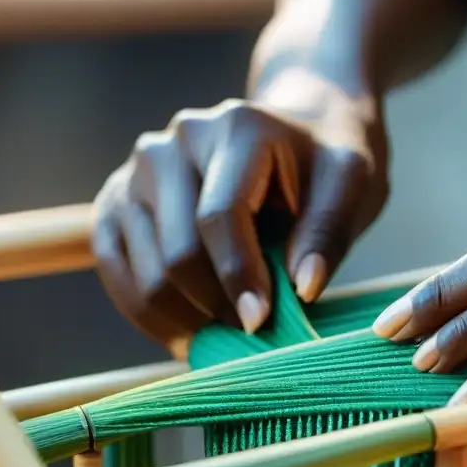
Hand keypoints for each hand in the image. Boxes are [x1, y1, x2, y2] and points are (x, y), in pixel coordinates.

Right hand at [93, 69, 387, 347]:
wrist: (295, 133)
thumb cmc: (325, 165)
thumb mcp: (350, 183)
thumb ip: (329, 231)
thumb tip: (303, 290)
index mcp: (233, 129)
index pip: (219, 216)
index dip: (238, 276)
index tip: (260, 322)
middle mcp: (172, 145)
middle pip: (177, 251)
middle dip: (215, 305)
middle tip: (252, 334)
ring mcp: (136, 173)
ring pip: (144, 271)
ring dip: (185, 318)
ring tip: (227, 337)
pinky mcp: (118, 203)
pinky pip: (116, 271)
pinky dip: (150, 314)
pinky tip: (190, 333)